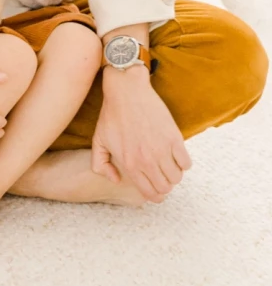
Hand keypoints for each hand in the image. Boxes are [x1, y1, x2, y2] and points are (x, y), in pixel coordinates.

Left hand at [92, 69, 191, 201]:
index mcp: (129, 164)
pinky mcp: (173, 138)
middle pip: (165, 188)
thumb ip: (101, 164)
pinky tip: (175, 153)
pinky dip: (183, 162)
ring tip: (168, 163)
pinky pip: (186, 163)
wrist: (126, 90)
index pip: (149, 193)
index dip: (154, 194)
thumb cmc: (111, 114)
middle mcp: (146, 161)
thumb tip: (116, 180)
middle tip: (161, 173)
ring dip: (174, 173)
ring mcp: (161, 150)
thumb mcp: (98, 140)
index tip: (155, 186)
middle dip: (164, 184)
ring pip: (177, 178)